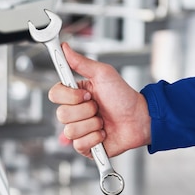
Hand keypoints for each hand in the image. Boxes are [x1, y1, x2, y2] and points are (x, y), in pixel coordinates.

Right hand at [48, 42, 150, 157]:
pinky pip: (79, 144)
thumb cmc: (124, 96)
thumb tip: (65, 48)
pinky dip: (95, 138)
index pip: (54, 95)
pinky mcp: (85, 146)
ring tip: (103, 121)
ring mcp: (79, 129)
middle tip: (99, 107)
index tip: (87, 94)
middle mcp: (74, 112)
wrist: (140, 118)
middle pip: (61, 114)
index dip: (70, 96)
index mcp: (74, 94)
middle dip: (86, 110)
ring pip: (70, 131)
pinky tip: (104, 133)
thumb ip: (81, 62)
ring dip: (92, 124)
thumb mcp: (103, 74)